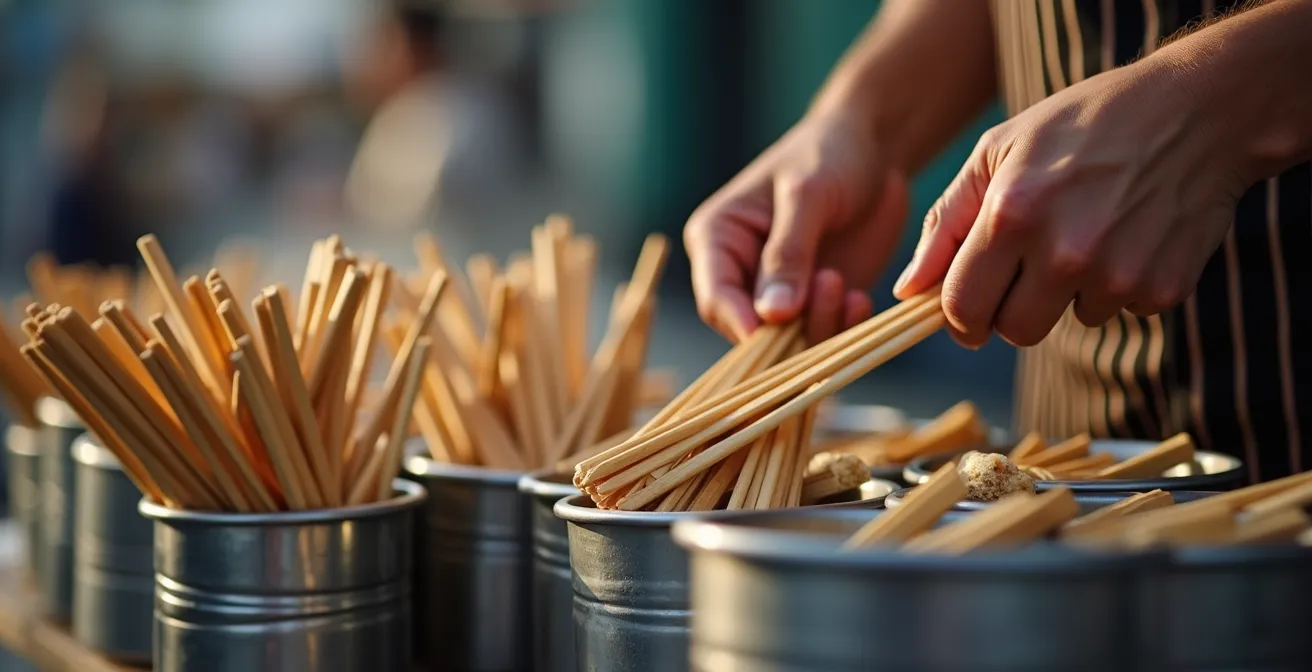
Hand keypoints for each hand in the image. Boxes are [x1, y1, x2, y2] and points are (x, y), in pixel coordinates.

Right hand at [684, 110, 908, 342]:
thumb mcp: (807, 195)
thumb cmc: (828, 154)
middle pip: (749, 331)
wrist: (874, 149)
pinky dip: (842, 327)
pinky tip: (860, 299)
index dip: (740, 323)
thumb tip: (771, 314)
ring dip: (819, 326)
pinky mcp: (817, 302)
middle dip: (788, 329)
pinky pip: (824, 334)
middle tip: (832, 286)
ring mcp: (781, 293)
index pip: (715, 298)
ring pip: (789, 342)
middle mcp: (741, 274)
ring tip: (847, 288)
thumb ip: (788, 253)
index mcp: (717, 240)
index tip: (774, 329)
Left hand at [893, 60, 1247, 347]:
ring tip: (1088, 232)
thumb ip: (944, 224)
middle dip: (1011, 308)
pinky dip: (1118, 286)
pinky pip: (1120, 312)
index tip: (967, 308)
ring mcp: (1117, 275)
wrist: (1197, 111)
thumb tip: (906, 289)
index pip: (961, 308)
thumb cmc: (1082, 125)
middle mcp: (1064, 252)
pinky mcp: (1162, 289)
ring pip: (1068, 322)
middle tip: (1029, 266)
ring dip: (1069, 293)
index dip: (958, 316)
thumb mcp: (997, 153)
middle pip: (1014, 330)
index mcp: (1011, 216)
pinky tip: (1129, 235)